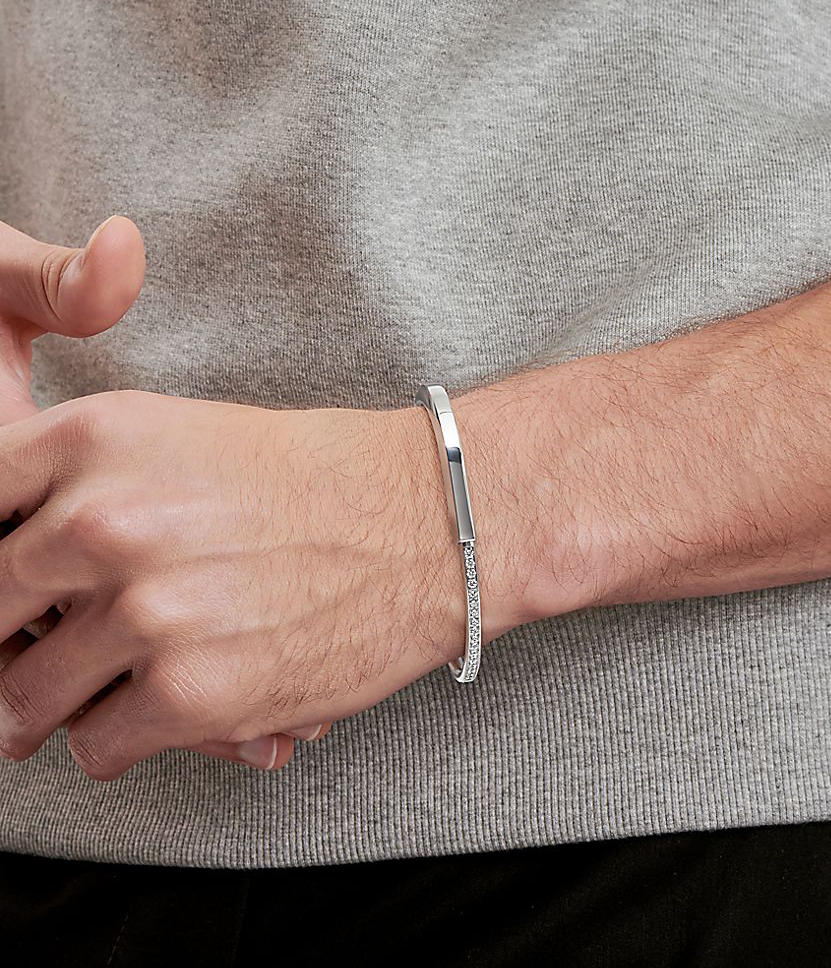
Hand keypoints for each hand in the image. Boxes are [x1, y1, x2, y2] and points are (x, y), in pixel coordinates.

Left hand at [0, 217, 325, 770]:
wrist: (432, 521)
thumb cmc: (322, 477)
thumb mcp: (185, 439)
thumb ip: (84, 484)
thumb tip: (13, 558)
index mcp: (98, 437)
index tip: (15, 588)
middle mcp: (105, 520)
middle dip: (12, 641)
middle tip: (52, 647)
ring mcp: (145, 611)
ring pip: (25, 700)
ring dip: (62, 703)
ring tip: (115, 685)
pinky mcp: (190, 693)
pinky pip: (97, 749)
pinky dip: (127, 740)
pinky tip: (171, 705)